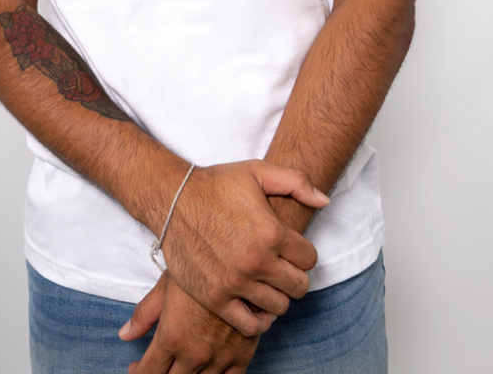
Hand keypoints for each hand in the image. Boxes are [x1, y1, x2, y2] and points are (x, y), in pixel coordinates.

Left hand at [121, 272, 259, 373]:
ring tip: (178, 368)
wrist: (240, 262)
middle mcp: (193, 355)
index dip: (139, 373)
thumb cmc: (200, 268)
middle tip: (155, 368)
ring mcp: (218, 359)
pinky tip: (205, 372)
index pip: (149, 372)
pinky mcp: (241, 357)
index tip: (136, 367)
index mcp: (171, 338)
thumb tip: (125, 334)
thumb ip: (144, 314)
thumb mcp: (166, 286)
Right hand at [160, 161, 328, 335]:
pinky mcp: (215, 297)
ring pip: (279, 306)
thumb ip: (296, 182)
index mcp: (271, 232)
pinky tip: (254, 302)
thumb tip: (323, 201)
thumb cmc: (216, 184)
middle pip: (300, 286)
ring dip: (277, 295)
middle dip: (294, 275)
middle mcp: (256, 261)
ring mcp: (235, 282)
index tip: (291, 248)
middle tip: (281, 266)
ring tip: (266, 281)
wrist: (173, 199)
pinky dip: (258, 319)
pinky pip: (251, 325)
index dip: (303, 252)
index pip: (310, 259)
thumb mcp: (257, 171)